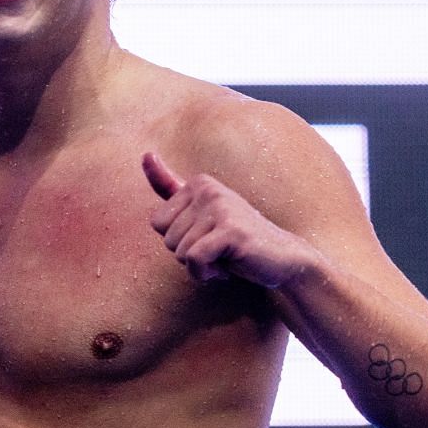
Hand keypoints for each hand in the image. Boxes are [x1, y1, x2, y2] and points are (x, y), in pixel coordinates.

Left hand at [143, 151, 308, 288]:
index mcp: (198, 183)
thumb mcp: (200, 212)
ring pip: (179, 252)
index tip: (206, 236)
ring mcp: (220, 208)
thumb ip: (171, 187)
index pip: (156, 223)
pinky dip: (205, 273)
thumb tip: (145, 154)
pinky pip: (194, 260)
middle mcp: (208, 189)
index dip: (178, 240)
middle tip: (219, 249)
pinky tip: (227, 268)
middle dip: (189, 254)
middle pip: (167, 239)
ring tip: (225, 256)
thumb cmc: (235, 239)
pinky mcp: (230, 230)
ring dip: (200, 266)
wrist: (282, 259)